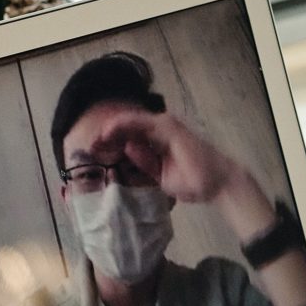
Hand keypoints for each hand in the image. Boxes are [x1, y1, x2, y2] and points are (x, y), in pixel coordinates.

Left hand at [90, 107, 271, 234]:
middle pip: (127, 127)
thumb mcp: (161, 174)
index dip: (111, 142)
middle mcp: (161, 129)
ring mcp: (164, 125)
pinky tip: (107, 133)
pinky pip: (138, 122)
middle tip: (89, 147)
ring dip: (109, 130)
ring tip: (94, 141)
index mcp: (159, 140)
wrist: (217, 183)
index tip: (95, 153)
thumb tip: (126, 148)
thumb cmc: (195, 182)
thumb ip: (144, 161)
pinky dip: (121, 125)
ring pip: (129, 122)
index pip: (130, 136)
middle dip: (105, 136)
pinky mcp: (167, 127)